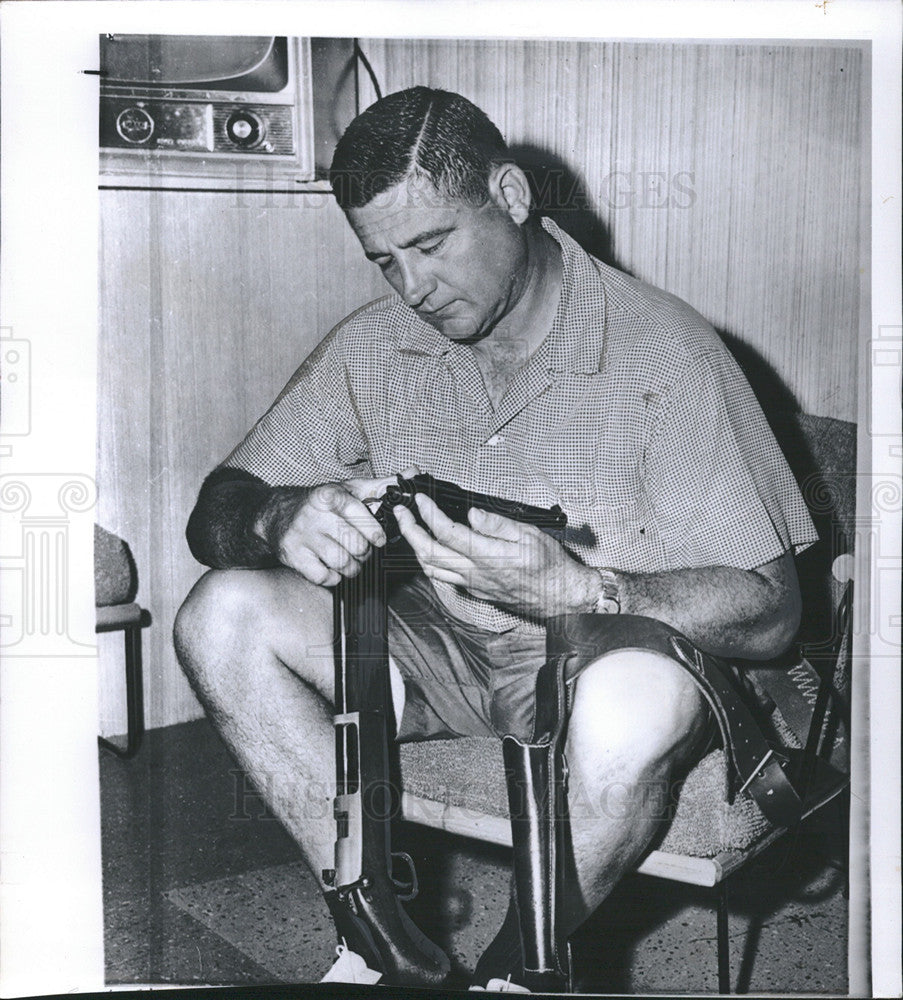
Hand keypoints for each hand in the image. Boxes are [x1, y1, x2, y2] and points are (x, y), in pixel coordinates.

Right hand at [269, 470, 414, 585]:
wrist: (277, 515)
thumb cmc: (322, 504)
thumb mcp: (350, 490)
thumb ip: (382, 485)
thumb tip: (413, 472)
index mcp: (330, 495)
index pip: (359, 516)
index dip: (374, 532)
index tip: (378, 540)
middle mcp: (314, 514)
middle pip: (355, 545)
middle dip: (364, 552)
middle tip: (361, 549)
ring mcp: (302, 536)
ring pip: (342, 563)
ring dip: (351, 567)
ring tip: (348, 558)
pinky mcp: (293, 555)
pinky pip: (324, 576)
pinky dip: (332, 577)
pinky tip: (331, 566)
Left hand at [394, 493, 598, 617]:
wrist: (560, 596)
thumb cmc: (551, 565)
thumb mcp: (530, 535)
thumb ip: (497, 524)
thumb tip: (473, 513)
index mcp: (488, 556)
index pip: (447, 532)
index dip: (429, 514)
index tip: (421, 500)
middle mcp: (475, 573)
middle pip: (429, 553)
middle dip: (409, 530)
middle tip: (402, 512)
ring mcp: (473, 584)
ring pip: (431, 568)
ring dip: (414, 547)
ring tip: (409, 528)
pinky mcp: (475, 590)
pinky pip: (443, 577)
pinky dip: (429, 561)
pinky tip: (429, 549)